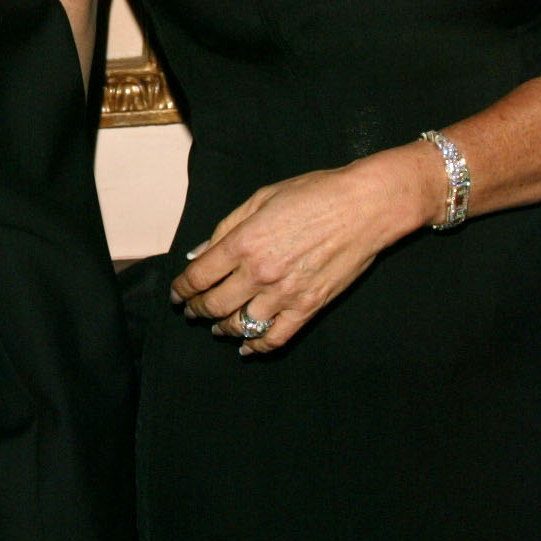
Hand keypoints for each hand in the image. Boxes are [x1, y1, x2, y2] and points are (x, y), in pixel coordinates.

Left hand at [170, 148, 435, 351]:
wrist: (363, 206)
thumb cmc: (314, 193)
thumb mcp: (261, 198)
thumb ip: (227, 227)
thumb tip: (200, 253)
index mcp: (243, 242)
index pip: (198, 277)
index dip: (181, 289)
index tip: (177, 293)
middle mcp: (259, 272)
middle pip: (213, 305)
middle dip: (196, 310)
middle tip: (191, 311)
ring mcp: (284, 294)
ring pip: (239, 325)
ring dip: (221, 328)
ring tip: (215, 327)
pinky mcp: (308, 307)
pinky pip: (276, 337)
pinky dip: (257, 346)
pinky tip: (246, 347)